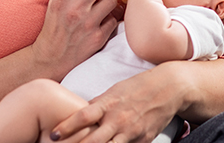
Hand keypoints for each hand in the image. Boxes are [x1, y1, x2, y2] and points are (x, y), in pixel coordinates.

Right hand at [34, 0, 119, 77]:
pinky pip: (114, 20)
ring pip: (112, 1)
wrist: (51, 59)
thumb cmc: (54, 29)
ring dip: (109, 2)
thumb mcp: (55, 5)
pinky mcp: (98, 38)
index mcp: (59, 0)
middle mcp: (73, 10)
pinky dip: (110, 20)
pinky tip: (102, 24)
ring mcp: (87, 24)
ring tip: (101, 9)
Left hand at [51, 63, 186, 142]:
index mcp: (108, 103)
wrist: (169, 88)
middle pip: (92, 140)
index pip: (83, 116)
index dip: (66, 126)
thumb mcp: (115, 91)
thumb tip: (80, 114)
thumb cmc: (138, 87)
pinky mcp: (143, 140)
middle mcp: (118, 119)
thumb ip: (98, 105)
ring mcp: (131, 132)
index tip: (53, 135)